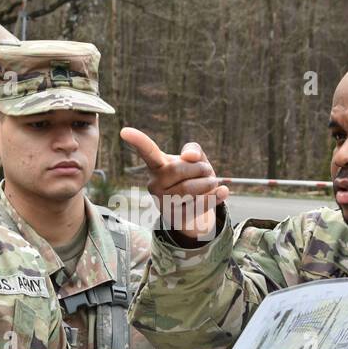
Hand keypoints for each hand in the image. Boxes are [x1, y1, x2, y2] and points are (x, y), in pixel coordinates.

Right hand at [119, 127, 228, 244]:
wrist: (195, 208)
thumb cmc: (192, 177)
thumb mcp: (195, 159)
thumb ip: (193, 150)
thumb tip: (190, 157)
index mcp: (157, 166)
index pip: (147, 151)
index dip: (137, 140)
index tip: (124, 130)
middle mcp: (154, 184)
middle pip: (180, 169)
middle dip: (201, 168)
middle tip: (208, 171)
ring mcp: (163, 202)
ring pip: (190, 189)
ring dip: (209, 183)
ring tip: (211, 183)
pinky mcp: (175, 218)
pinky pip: (199, 205)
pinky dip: (215, 197)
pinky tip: (222, 192)